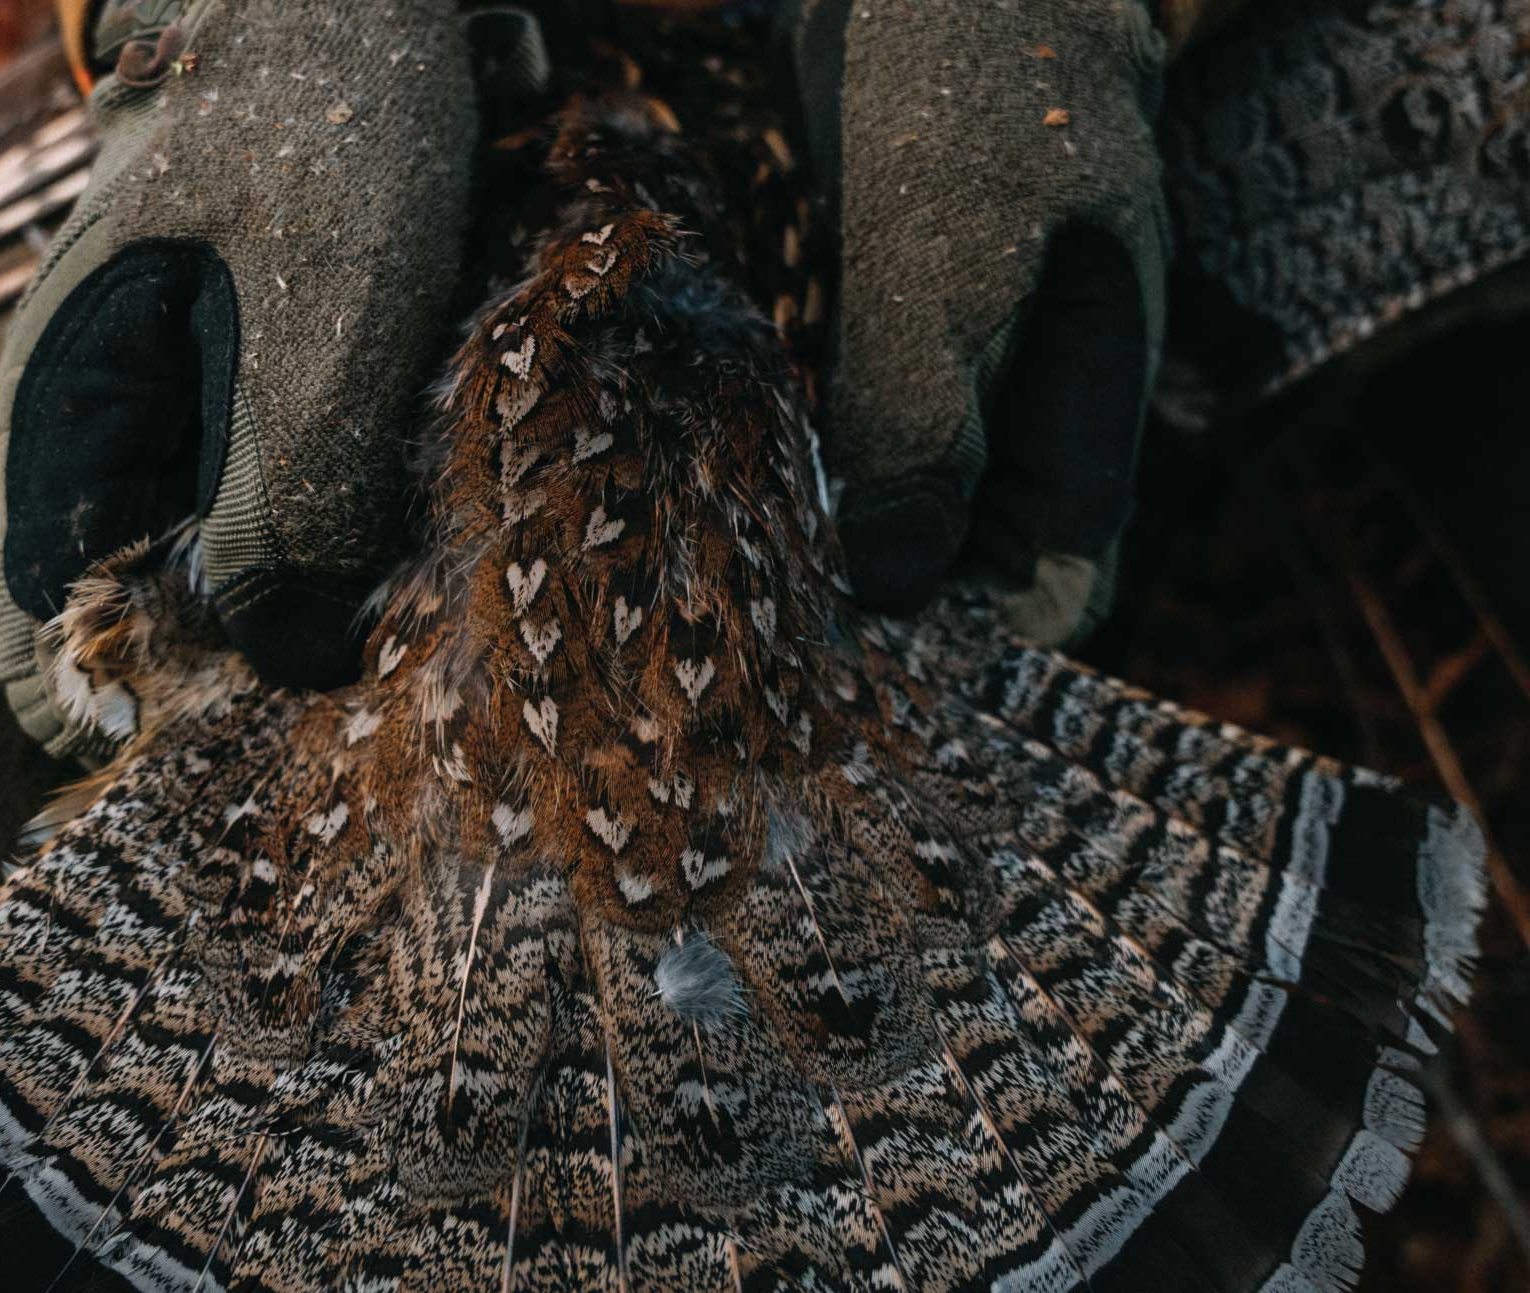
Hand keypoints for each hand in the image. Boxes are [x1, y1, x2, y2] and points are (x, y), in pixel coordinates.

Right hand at [0, 0, 476, 688]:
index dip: (107, 707)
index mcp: (60, 423)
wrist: (349, 17)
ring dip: (290, 615)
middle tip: (340, 677)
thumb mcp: (318, 332)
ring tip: (381, 616)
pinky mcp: (246, 420)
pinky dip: (324, 555)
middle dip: (229, 669)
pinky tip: (393, 553)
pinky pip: (270, 525)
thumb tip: (292, 667)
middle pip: (135, 622)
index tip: (215, 726)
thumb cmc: (321, 141)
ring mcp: (174, 433)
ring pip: (213, 582)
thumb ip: (290, 507)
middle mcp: (103, 447)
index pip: (38, 630)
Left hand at [781, 0, 1170, 644]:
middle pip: (975, 567)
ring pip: (916, 511)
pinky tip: (735, 483)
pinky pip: (866, 442)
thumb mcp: (938, 266)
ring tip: (736, 569)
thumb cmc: (964, 95)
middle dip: (885, 603)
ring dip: (838, 540)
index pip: (1048, 591)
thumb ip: (919, 423)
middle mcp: (1035, 416)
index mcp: (1088, 416)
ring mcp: (974, 381)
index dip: (964, 643)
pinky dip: (813, 469)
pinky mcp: (903, 347)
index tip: (853, 668)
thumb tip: (890, 587)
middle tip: (764, 626)